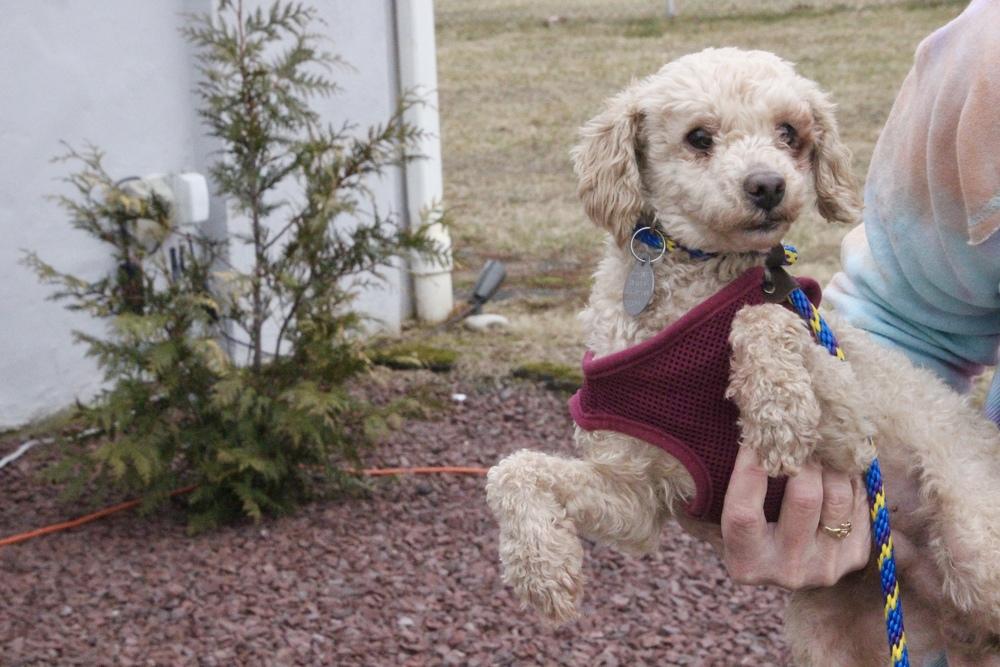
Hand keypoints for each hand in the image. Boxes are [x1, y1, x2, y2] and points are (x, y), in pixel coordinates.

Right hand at [719, 445, 870, 588]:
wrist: (791, 561)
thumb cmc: (752, 528)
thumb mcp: (733, 514)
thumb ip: (739, 484)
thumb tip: (755, 430)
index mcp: (747, 562)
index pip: (744, 510)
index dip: (750, 466)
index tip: (756, 436)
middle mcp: (788, 570)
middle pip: (804, 498)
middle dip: (801, 458)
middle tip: (798, 436)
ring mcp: (827, 566)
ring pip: (837, 496)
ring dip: (828, 464)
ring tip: (816, 448)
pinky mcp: (855, 556)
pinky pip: (858, 502)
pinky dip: (847, 477)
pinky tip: (833, 468)